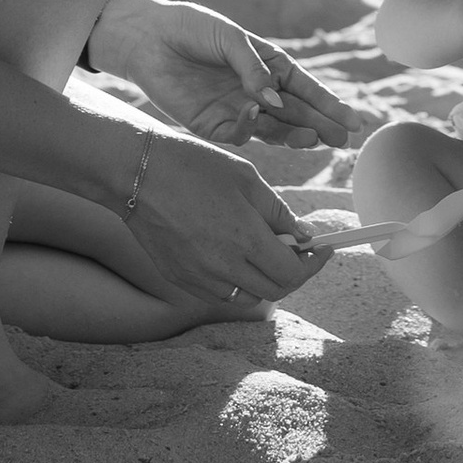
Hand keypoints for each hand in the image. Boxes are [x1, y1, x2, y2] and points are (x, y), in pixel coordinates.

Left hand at [90, 0, 349, 155]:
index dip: (331, 105)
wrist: (147, 38)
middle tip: (342, 139)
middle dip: (321, 126)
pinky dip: (251, 126)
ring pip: (274, 130)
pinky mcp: (212, 125)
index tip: (355, 120)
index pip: (306, 89)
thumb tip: (274, 101)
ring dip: (294, 134)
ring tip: (314, 136)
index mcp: (269, 65)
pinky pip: (239, 133)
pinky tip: (257, 113)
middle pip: (296, 114)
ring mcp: (237, 110)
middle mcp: (257, 91)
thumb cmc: (191, 28)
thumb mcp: (230, 39)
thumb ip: (254, 69)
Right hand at [116, 126, 322, 305]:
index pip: (293, 272)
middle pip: (275, 290)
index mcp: (244, 238)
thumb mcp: (246, 178)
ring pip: (247, 296)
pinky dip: (235, 281)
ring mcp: (199, 278)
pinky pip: (220, 293)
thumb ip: (278, 212)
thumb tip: (305, 236)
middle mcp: (223, 267)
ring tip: (260, 246)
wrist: (138, 174)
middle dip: (293, 271)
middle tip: (296, 248)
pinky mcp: (180, 280)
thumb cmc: (194, 166)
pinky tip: (231, 252)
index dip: (313, 263)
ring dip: (263, 278)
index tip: (324, 249)